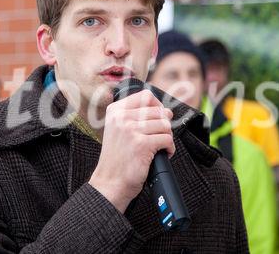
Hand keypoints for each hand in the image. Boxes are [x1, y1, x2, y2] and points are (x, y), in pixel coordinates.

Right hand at [89, 89, 174, 212]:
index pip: (146, 96)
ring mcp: (131, 130)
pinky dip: (169, 148)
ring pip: (165, 125)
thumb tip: (167, 110)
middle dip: (164, 125)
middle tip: (158, 137)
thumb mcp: (118, 130)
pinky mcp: (142, 144)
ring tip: (159, 147)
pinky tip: (162, 154)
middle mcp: (121, 118)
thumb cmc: (117, 159)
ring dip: (167, 137)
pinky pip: (167, 139)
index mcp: (115, 111)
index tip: (158, 117)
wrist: (109, 183)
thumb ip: (136, 116)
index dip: (158, 106)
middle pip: (158, 111)